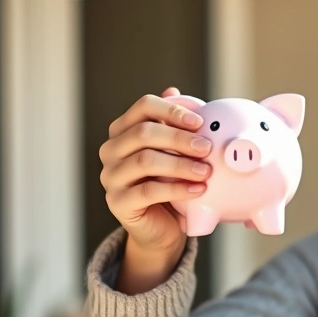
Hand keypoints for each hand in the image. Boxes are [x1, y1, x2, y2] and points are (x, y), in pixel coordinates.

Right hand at [99, 87, 212, 260]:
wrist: (163, 226)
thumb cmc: (171, 183)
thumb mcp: (176, 152)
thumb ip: (175, 125)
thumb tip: (174, 91)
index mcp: (124, 131)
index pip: (144, 107)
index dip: (172, 110)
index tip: (200, 121)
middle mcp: (111, 150)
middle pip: (143, 133)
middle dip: (180, 138)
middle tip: (206, 147)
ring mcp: (111, 176)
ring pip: (145, 161)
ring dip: (181, 164)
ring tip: (206, 171)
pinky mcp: (117, 202)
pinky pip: (148, 191)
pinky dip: (178, 188)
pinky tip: (198, 189)